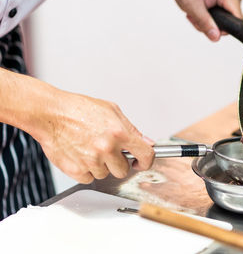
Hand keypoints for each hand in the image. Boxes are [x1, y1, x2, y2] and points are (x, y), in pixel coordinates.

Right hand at [37, 91, 154, 183]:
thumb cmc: (78, 109)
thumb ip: (131, 129)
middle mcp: (107, 148)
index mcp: (119, 133)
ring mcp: (91, 161)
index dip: (146, 161)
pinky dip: (86, 171)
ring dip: (100, 166)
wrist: (50, 114)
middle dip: (118, 163)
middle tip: (107, 151)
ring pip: (105, 174)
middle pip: (123, 170)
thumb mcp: (111, 110)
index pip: (146, 155)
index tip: (142, 163)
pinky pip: (89, 178)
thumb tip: (145, 142)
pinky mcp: (76, 170)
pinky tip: (80, 155)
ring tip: (89, 149)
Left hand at [162, 0, 242, 40]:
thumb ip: (205, 24)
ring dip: (212, 17)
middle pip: (232, 19)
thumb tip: (216, 37)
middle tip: (197, 16)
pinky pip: (227, 9)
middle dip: (213, 22)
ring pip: (229, 15)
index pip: (238, 19)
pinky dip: (214, 11)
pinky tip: (204, 6)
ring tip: (198, 9)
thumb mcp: (191, 6)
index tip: (211, 26)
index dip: (225, 27)